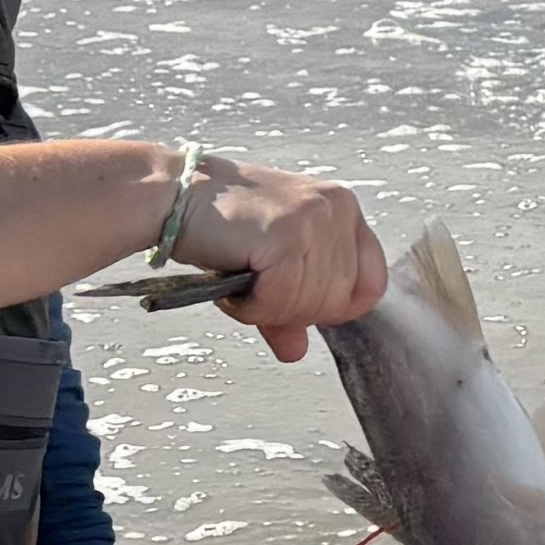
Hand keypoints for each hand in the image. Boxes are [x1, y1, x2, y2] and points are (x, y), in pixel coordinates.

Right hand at [168, 151, 390, 361]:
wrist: (173, 193)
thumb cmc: (220, 222)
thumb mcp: (269, 262)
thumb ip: (290, 306)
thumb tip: (296, 352)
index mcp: (344, 208)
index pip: (372, 283)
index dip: (333, 307)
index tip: (295, 301)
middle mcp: (336, 208)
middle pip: (338, 301)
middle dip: (291, 310)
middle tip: (254, 290)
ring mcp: (314, 219)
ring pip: (310, 304)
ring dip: (266, 309)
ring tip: (239, 282)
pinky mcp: (285, 235)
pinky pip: (280, 301)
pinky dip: (250, 308)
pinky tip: (230, 286)